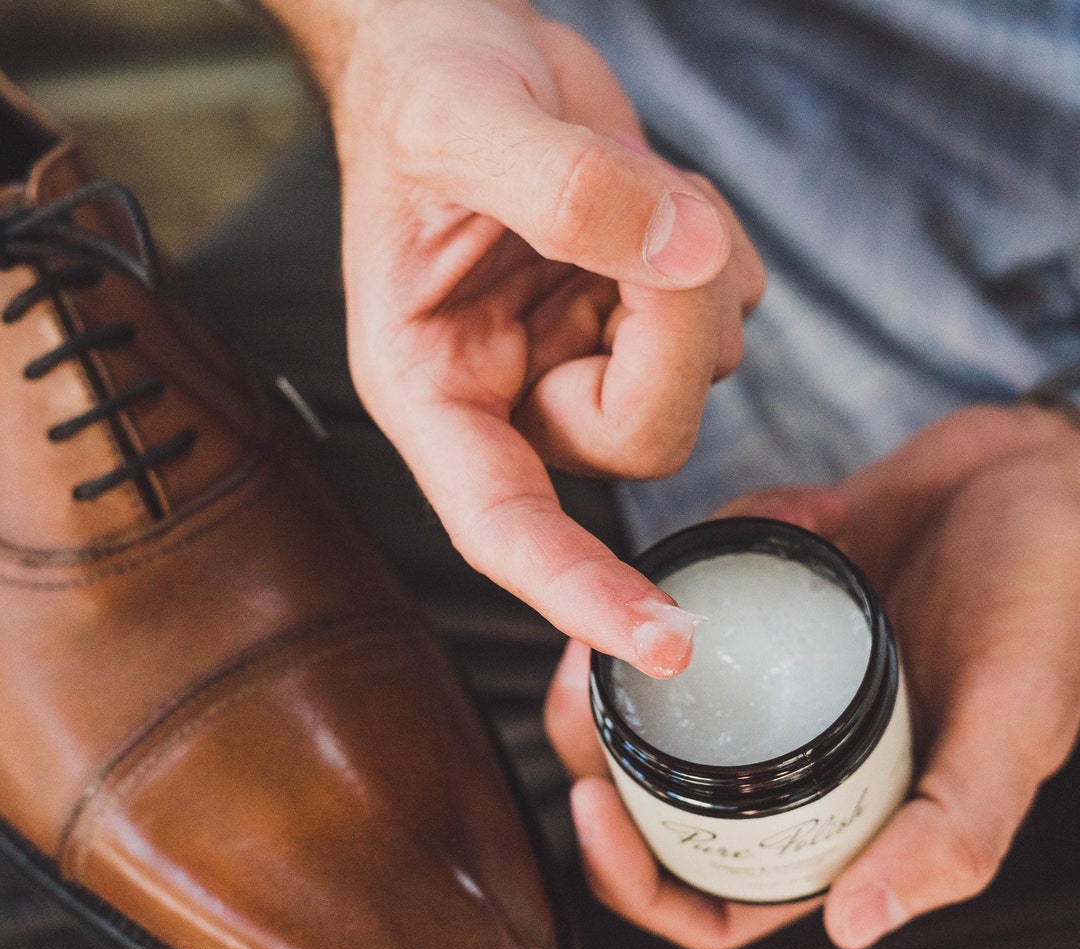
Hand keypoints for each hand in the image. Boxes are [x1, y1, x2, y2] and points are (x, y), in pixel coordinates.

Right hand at [267, 0, 764, 675]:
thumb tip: (677, 253)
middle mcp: (514, 397)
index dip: (579, 592)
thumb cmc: (420, 93)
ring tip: (623, 186)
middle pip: (642, 441)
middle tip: (650, 220)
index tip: (660, 641)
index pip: (505, 529)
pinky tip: (653, 200)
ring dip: (694, 272)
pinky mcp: (643, 321)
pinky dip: (717, 250)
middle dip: (670, 327)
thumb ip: (562, 188)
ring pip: (699, 379)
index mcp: (437, 392)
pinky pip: (732, 318)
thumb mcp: (460, 122)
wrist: (459, 46)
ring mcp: (585, 362)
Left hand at [546, 403, 1079, 948]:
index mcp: (838, 813)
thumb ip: (952, 830)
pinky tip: (721, 536)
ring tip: (600, 617)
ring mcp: (766, 673)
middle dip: (592, 751)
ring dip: (609, 667)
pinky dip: (686, 563)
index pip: (711, 893)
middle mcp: (790, 753)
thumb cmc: (1046, 601)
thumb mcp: (1014, 722)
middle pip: (651, 793)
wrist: (1038, 475)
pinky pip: (688, 594)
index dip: (635, 878)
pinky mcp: (756, 596)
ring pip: (648, 701)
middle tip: (575, 680)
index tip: (588, 800)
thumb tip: (853, 926)